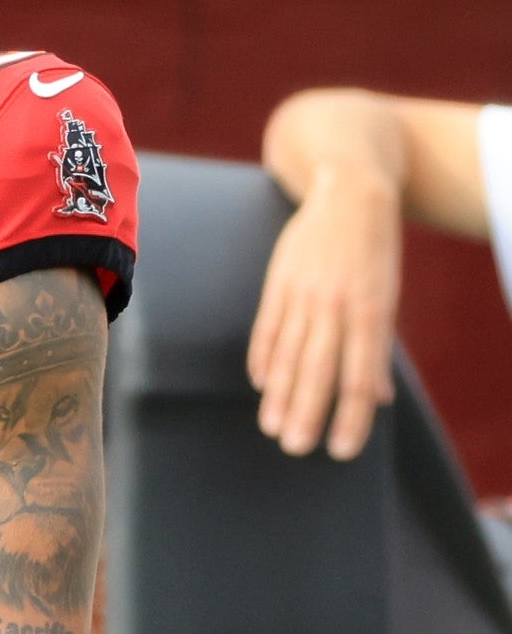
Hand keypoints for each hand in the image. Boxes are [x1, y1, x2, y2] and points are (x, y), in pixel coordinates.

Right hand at [247, 170, 399, 459]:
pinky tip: (260, 383)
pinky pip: (267, 326)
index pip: (359, 377)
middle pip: (317, 370)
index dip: (350, 417)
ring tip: (271, 426)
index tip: (341, 450)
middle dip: (305, 413)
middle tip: (294, 448)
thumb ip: (377, 347)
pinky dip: (263, 357)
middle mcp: (334, 307)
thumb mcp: (387, 297)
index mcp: (369, 313)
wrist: (349, 195)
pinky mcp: (279, 282)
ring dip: (278, 394)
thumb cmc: (374, 253)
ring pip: (287, 353)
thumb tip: (379, 397)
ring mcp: (302, 294)